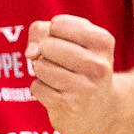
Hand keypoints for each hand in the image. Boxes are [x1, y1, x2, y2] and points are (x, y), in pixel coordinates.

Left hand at [28, 15, 119, 133]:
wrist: (99, 109)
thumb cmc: (80, 65)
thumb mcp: (72, 40)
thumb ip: (43, 31)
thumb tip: (30, 53)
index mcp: (103, 42)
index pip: (57, 24)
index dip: (53, 32)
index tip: (66, 42)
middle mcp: (97, 65)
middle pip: (47, 45)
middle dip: (45, 52)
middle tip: (60, 62)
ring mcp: (84, 87)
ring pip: (40, 66)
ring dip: (42, 71)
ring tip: (58, 77)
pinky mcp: (68, 106)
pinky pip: (36, 87)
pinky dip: (40, 88)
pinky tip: (57, 93)